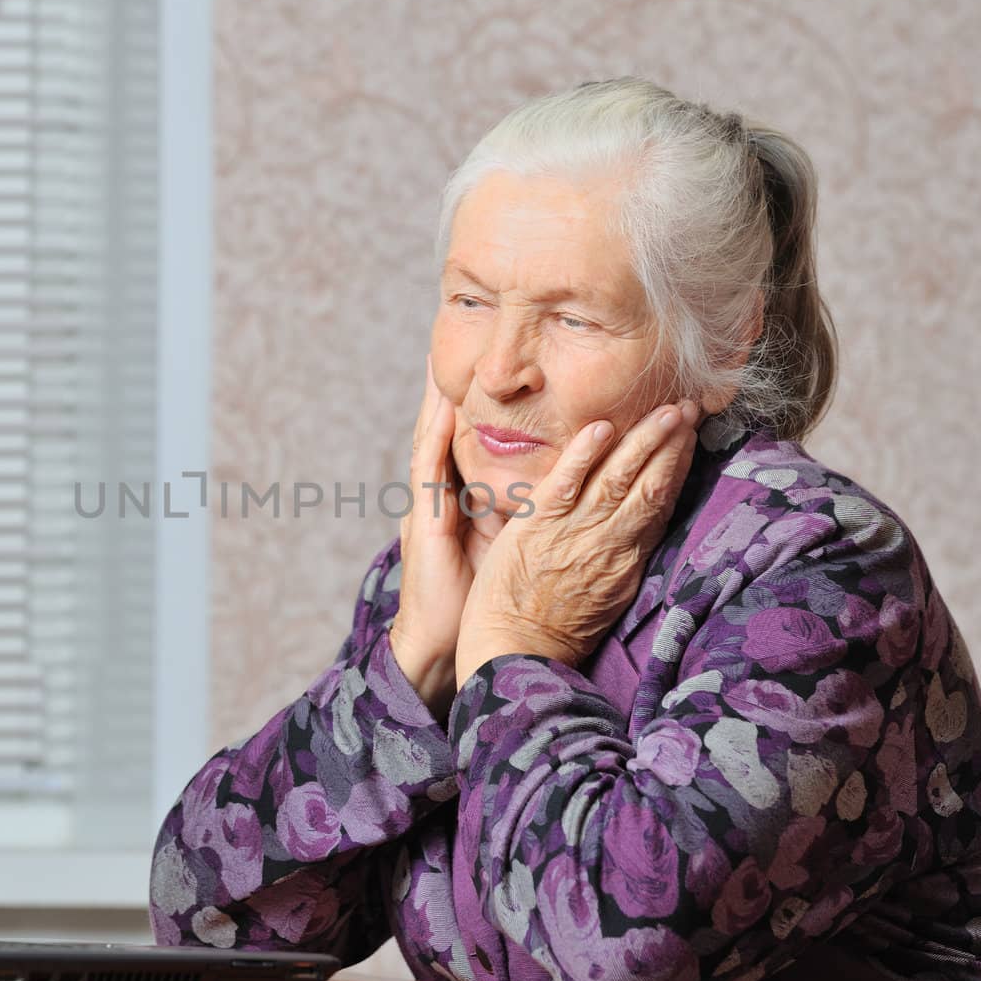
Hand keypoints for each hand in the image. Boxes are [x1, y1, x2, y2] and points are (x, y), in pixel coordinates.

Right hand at [387, 355, 502, 718]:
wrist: (444, 645)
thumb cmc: (476, 604)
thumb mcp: (504, 548)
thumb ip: (518, 516)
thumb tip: (554, 491)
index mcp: (464, 499)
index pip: (474, 440)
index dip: (486, 402)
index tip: (499, 364)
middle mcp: (446, 495)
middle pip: (454, 428)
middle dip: (458, 384)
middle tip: (471, 335)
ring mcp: (431, 505)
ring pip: (437, 437)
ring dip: (444, 396)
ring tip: (450, 354)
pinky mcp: (426, 521)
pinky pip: (432, 470)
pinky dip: (438, 436)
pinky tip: (445, 405)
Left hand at [453, 399, 701, 687]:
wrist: (515, 654)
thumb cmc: (554, 631)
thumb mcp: (604, 597)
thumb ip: (620, 559)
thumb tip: (637, 529)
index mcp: (626, 561)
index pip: (660, 504)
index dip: (679, 466)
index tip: (691, 434)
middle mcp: (610, 545)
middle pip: (651, 486)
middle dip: (673, 443)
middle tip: (690, 406)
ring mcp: (574, 535)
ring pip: (619, 480)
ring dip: (645, 441)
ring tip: (668, 409)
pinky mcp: (537, 529)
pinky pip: (565, 485)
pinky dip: (584, 455)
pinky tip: (602, 428)